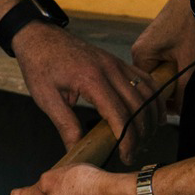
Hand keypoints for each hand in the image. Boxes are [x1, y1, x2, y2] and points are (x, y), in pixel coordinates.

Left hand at [10, 22, 159, 162]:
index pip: (120, 115)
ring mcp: (117, 64)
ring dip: (151, 118)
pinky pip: (145, 80)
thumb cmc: (40, 65)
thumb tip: (76, 152)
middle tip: (132, 153)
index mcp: (91, 80)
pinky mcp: (119, 62)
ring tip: (143, 138)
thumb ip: (65, 125)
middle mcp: (110, 70)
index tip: (125, 156)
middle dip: (141, 134)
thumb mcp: (46, 98)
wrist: (40, 37)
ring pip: (148, 93)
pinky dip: (154, 99)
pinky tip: (152, 115)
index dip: (127, 140)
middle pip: (139, 106)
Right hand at [131, 0, 194, 109]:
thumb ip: (183, 88)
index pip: (145, 89)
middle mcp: (140, 50)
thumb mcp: (188, 60)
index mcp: (140, 55)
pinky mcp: (159, 40)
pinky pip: (166, 61)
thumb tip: (180, 112)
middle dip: (176, 87)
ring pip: (163, 72)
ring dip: (181, 77)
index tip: (182, 106)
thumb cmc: (190, 24)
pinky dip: (181, 65)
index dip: (163, 100)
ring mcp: (149, 44)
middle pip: (154, 81)